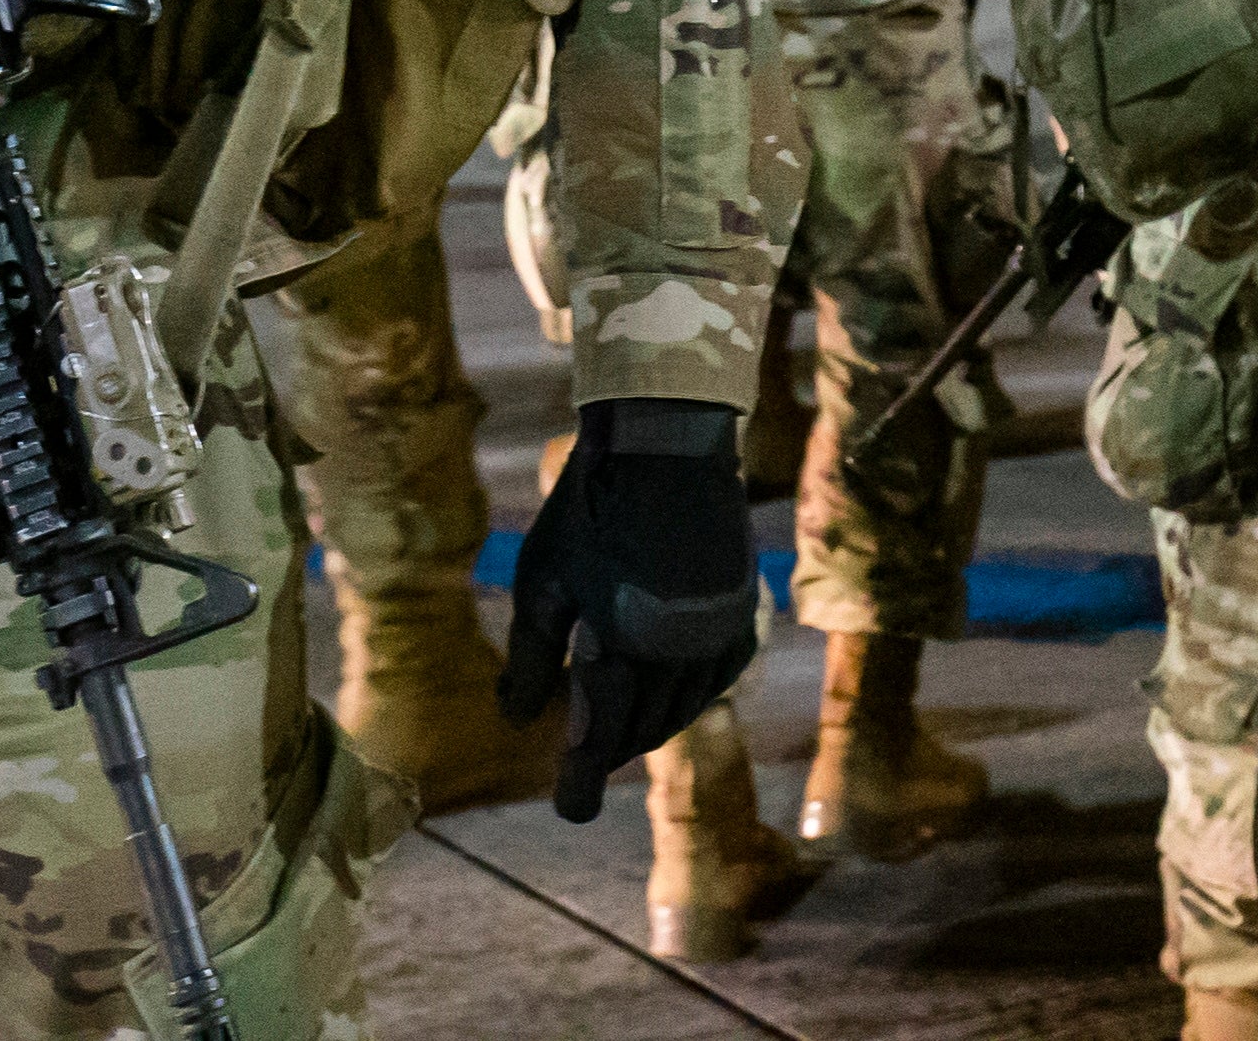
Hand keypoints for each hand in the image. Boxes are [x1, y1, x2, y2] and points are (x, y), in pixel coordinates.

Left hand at [497, 398, 758, 819]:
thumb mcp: (545, 581)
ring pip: (680, 707)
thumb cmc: (592, 509)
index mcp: (626, 646)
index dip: (582, 777)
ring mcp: (718, 632)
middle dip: (609, 747)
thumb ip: (534, 657)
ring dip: (647, 725)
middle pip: (641, 726)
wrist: (667, 443)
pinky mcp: (740, 610)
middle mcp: (680, 651)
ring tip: (616, 731)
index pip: (600, 734)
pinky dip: (688, 696)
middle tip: (582, 765)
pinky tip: (670, 693)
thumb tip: (517, 718)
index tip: (570, 813)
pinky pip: (716, 678)